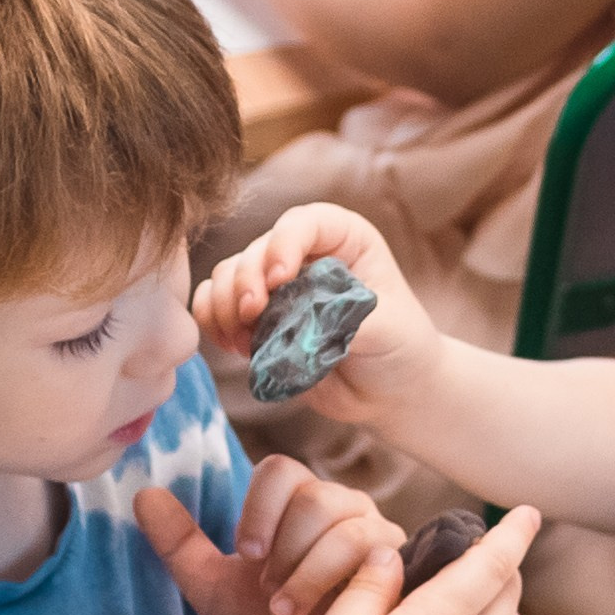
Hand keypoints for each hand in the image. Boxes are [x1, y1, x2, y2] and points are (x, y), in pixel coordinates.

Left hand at [137, 458, 394, 614]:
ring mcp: (379, 536)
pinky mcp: (403, 568)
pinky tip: (330, 612)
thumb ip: (180, 543)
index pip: (280, 470)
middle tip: (269, 592)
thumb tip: (143, 494)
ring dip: (308, 572)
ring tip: (287, 611)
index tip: (244, 554)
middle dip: (284, 549)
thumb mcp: (212, 588)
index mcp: (298, 501)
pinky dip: (342, 582)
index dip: (258, 508)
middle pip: (315, 497)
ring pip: (348, 526)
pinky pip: (380, 555)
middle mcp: (343, 509)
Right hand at [194, 205, 439, 427]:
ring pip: (228, 276)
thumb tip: (295, 317)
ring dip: (227, 307)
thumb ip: (341, 316)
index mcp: (344, 239)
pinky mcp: (257, 318)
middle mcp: (305, 254)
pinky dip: (214, 323)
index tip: (279, 280)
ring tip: (246, 341)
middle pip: (256, 250)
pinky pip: (215, 306)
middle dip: (245, 282)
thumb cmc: (400, 347)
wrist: (391, 391)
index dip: (284, 245)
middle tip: (252, 316)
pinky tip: (231, 346)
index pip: (304, 223)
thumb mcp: (385, 327)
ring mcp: (276, 286)